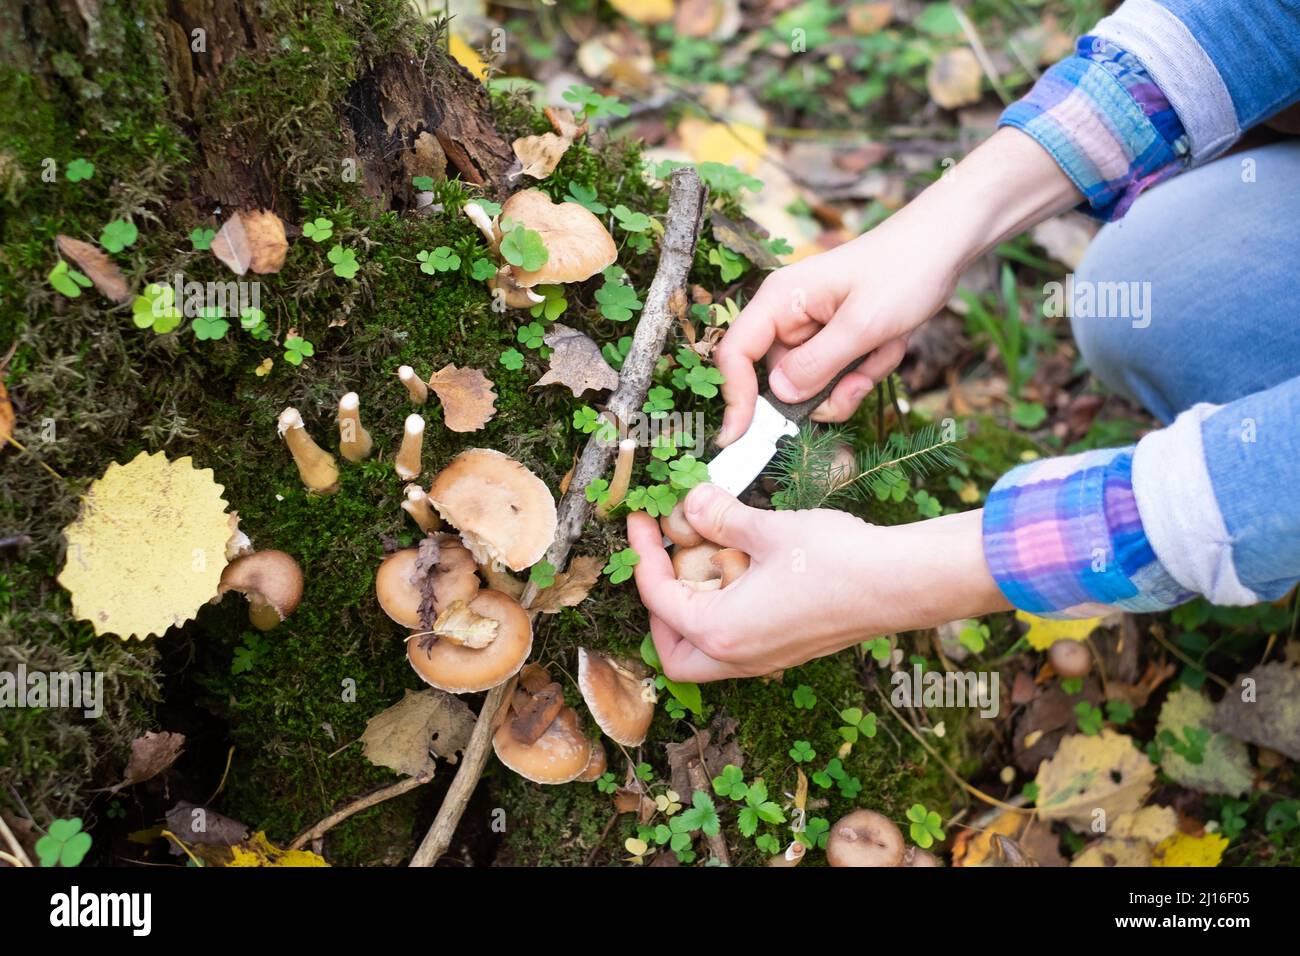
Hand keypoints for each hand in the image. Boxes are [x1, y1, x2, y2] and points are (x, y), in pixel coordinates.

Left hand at [627, 483, 1010, 681]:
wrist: (901, 583)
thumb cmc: (838, 559)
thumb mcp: (767, 529)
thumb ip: (720, 517)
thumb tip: (691, 502)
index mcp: (722, 632)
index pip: (658, 598)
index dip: (643, 555)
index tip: (642, 521)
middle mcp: (740, 657)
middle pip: (672, 650)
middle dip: (659, 608)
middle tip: (664, 559)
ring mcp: (767, 659)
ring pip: (706, 654)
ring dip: (692, 614)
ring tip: (703, 562)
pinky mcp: (789, 650)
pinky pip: (738, 645)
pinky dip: (725, 615)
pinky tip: (741, 571)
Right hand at [714, 128, 1082, 445]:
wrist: (945, 246)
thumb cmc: (904, 270)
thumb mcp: (863, 324)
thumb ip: (817, 364)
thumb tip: (779, 396)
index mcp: (779, 300)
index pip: (735, 354)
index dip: (734, 397)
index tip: (741, 438)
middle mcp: (788, 315)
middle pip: (779, 380)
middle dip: (823, 390)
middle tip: (861, 381)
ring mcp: (812, 329)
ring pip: (814, 384)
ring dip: (853, 380)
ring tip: (884, 348)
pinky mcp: (835, 338)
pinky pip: (840, 375)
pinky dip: (867, 370)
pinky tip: (890, 344)